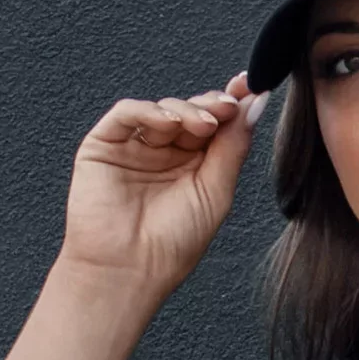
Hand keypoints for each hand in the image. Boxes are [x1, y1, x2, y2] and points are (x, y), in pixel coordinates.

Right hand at [57, 71, 265, 298]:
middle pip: (192, 112)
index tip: (249, 88)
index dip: (231, 104)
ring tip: (204, 125)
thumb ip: (233, 148)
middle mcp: (165, 153)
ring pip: (163, 109)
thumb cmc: (171, 245)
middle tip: (228, 107)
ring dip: (187, 110)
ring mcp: (135, 147)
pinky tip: (170, 124)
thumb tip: (254, 106)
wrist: (127, 271)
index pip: (215, 125)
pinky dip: (150, 111)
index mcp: (194, 166)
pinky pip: (127, 113)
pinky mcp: (104, 145)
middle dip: (212, 105)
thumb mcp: (216, 193)